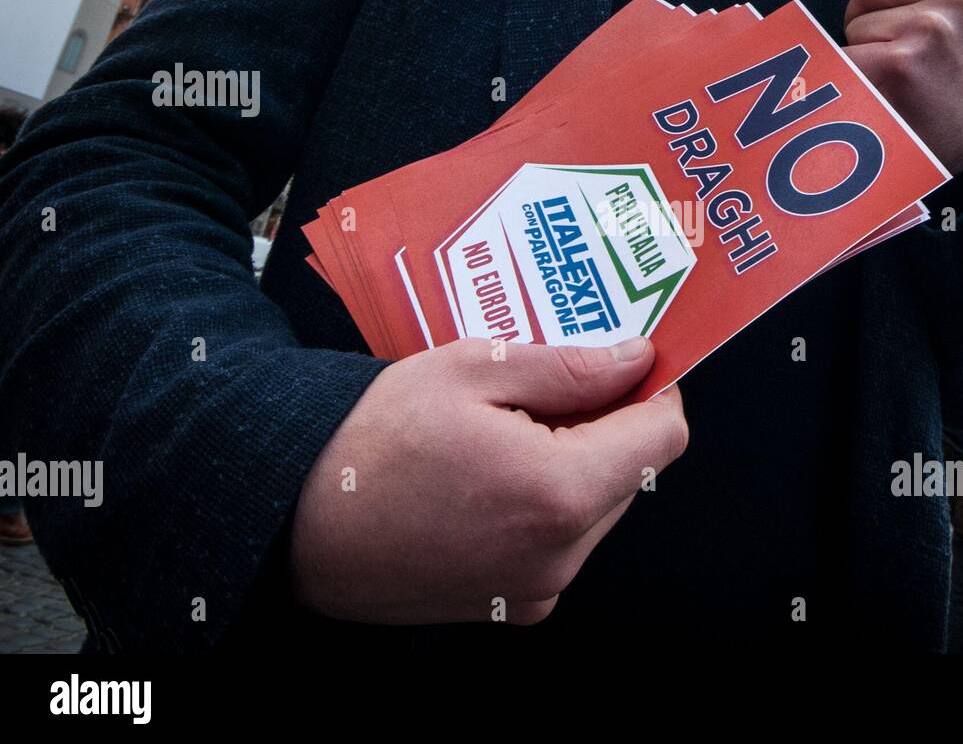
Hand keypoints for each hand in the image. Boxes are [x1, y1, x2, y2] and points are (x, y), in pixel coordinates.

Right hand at [290, 336, 687, 624]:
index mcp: (558, 492)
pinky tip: (494, 472)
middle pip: (632, 471)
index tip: (630, 362)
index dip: (656, 389)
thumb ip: (569, 367)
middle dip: (608, 423)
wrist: (294, 519)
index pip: (663, 436)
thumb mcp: (472, 370)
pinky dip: (548, 501)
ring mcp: (538, 588)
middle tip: (550, 386)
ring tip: (509, 429)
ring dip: (577, 462)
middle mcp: (560, 554)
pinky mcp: (515, 605)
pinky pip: (563, 541)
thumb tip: (637, 361)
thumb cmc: (373, 439)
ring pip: (599, 506)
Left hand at [843, 0, 962, 173]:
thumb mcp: (958, 21)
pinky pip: (843, 54)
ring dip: (863, 50)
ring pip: (853, 20)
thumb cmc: (955, 82)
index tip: (911, 31)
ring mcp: (928, 29)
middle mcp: (955, 1)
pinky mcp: (899, 63)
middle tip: (901, 59)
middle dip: (870, 22)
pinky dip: (849, 76)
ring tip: (897, 78)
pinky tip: (879, 92)